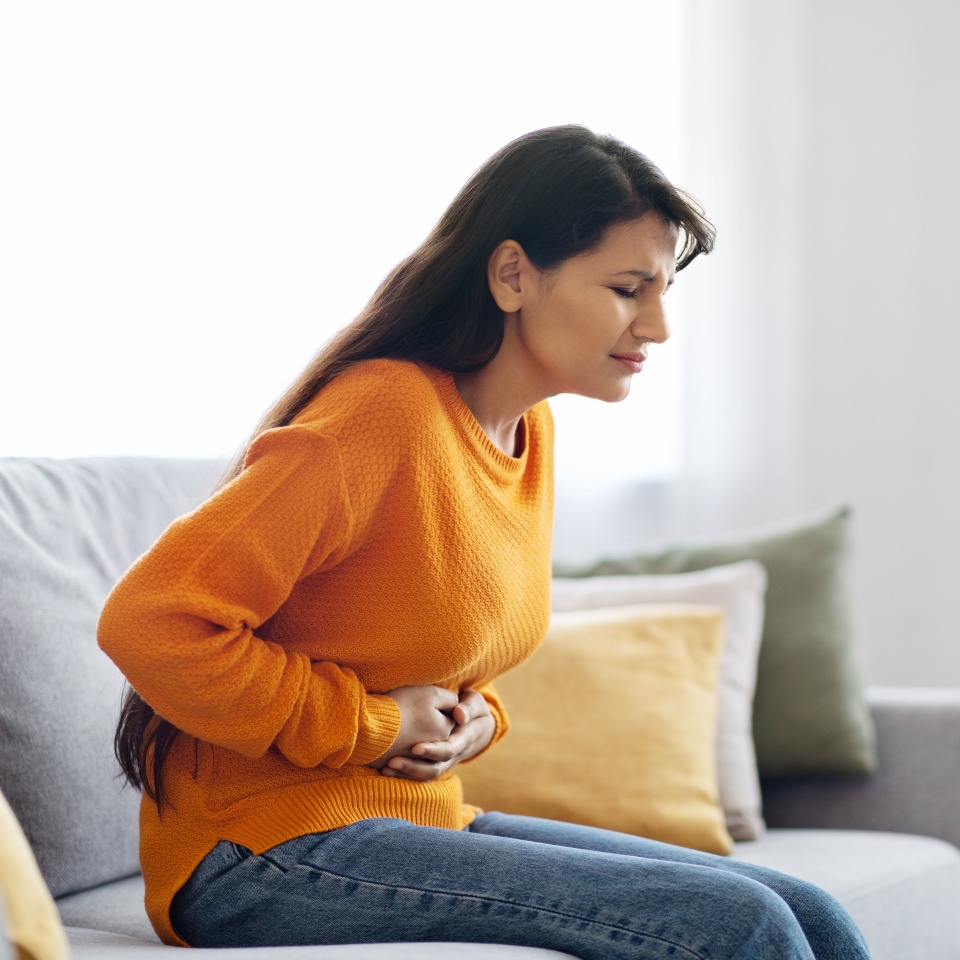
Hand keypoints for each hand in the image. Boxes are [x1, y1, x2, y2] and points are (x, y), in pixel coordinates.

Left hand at [380, 688, 494, 782]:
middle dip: (413, 766)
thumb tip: (460, 716)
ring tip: (386, 768)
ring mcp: (443, 762)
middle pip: (434, 768)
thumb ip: (469, 708)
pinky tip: (385, 770)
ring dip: (405, 774)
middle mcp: (453, 755)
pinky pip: (420, 775)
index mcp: (464, 740)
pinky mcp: (433, 763)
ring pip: (426, 775)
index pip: (449, 749)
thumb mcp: (475, 704)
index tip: (414, 748)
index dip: (432, 750)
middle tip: (392, 761)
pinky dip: (404, 775)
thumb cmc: (472, 709)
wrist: (477, 726)